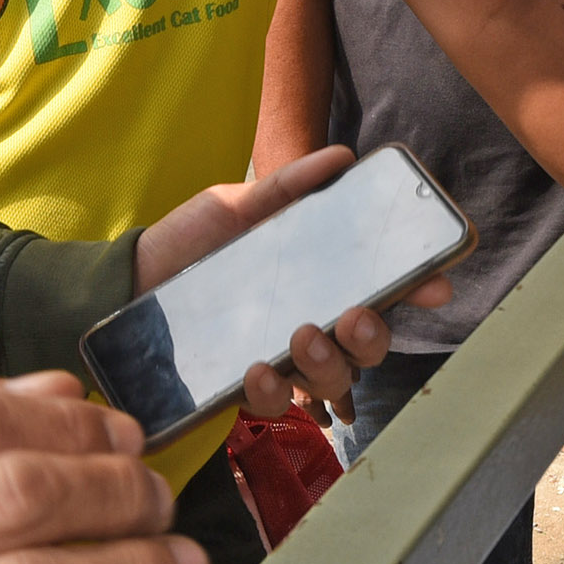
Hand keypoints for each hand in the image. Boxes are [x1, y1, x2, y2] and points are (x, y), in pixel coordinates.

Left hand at [132, 144, 449, 424]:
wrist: (128, 278)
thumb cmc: (191, 242)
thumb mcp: (238, 207)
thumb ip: (287, 187)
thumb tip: (341, 158)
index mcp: (323, 281)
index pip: (384, 291)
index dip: (418, 290)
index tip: (436, 285)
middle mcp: (313, 325)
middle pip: (369, 348)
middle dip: (373, 337)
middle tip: (355, 314)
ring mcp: (281, 360)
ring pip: (333, 382)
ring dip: (328, 364)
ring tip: (301, 335)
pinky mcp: (243, 386)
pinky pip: (274, 404)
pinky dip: (274, 391)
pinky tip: (257, 368)